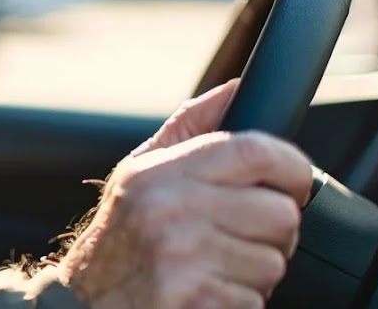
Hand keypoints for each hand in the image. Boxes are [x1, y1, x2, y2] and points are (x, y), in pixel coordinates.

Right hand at [59, 80, 311, 308]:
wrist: (83, 302)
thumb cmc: (119, 235)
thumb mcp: (142, 170)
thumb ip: (190, 127)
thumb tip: (236, 89)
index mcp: (162, 172)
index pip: (254, 151)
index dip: (292, 166)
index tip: (294, 181)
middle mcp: (171, 210)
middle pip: (280, 213)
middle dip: (273, 232)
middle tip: (242, 236)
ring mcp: (183, 258)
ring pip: (273, 262)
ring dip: (254, 272)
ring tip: (217, 266)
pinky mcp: (194, 299)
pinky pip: (255, 300)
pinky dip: (238, 301)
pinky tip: (207, 291)